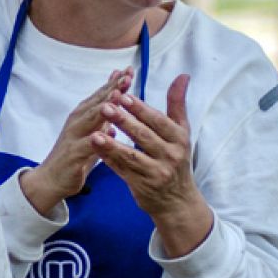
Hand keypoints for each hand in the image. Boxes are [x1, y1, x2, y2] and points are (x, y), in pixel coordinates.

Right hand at [18, 69, 130, 216]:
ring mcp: (74, 136)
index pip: (101, 95)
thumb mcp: (92, 137)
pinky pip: (87, 144)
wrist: (50, 180)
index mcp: (84, 116)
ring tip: (118, 94)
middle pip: (97, 101)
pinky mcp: (73, 153)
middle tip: (127, 75)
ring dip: (105, 105)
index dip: (115, 83)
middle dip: (113, 87)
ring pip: (91, 118)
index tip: (129, 70)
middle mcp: (77, 121)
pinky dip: (97, 137)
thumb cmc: (74, 158)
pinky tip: (106, 131)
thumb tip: (116, 114)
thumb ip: (102, 124)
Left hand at [92, 73, 211, 255]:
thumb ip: (177, 104)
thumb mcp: (182, 132)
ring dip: (112, 144)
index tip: (123, 95)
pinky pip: (123, 171)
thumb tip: (182, 75)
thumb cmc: (176, 159)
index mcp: (179, 139)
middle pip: (144, 136)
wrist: (178, 201)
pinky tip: (96, 149)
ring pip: (131, 156)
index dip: (140, 108)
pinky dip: (109, 160)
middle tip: (105, 107)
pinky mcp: (142, 187)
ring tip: (95, 133)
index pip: (158, 121)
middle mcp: (170, 156)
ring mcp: (156, 173)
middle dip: (124, 121)